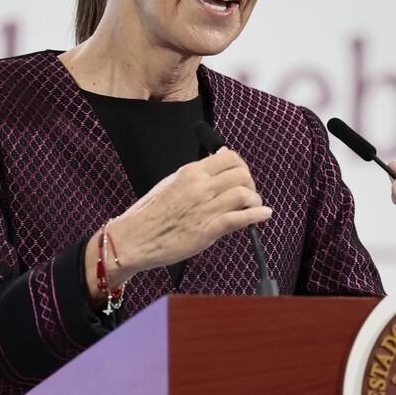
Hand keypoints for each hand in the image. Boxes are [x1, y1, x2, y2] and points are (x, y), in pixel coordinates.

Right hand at [85, 148, 271, 299]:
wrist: (133, 239)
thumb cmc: (150, 214)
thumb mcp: (171, 183)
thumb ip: (195, 175)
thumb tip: (218, 160)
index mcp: (190, 172)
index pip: (229, 157)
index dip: (241, 165)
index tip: (241, 174)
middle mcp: (200, 187)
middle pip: (242, 174)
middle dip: (250, 183)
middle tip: (248, 193)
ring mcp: (204, 209)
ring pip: (245, 194)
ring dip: (255, 200)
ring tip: (252, 207)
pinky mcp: (207, 231)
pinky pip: (240, 219)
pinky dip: (256, 215)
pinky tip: (263, 214)